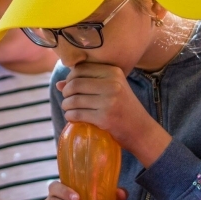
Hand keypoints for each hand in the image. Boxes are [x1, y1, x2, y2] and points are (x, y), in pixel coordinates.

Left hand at [57, 62, 171, 166]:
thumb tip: (58, 84)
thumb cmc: (123, 108)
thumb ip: (87, 83)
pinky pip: (77, 114)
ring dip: (66, 105)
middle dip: (65, 93)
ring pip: (73, 100)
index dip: (70, 78)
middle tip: (67, 100)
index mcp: (114, 72)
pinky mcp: (104, 118)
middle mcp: (112, 84)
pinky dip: (70, 116)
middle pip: (74, 84)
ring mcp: (109, 101)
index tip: (70, 87)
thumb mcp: (111, 89)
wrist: (142, 130)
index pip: (81, 69)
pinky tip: (73, 118)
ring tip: (69, 109)